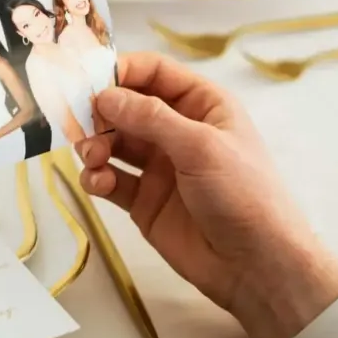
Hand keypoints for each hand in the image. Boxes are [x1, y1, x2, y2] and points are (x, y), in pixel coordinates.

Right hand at [79, 52, 337, 337]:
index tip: (88, 78)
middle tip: (81, 123)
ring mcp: (160, 166)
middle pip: (127, 107)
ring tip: (92, 158)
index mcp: (203, 105)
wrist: (257, 266)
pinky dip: (98, 176)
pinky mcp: (145, 200)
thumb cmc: (244, 195)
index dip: (122, 71)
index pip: (155, 73)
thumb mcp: (201, 146)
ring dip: (95, 145)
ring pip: (114, 142)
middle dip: (101, 112)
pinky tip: (99, 182)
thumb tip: (105, 96)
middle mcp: (179, 130)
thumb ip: (151, 118)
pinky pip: (112, 179)